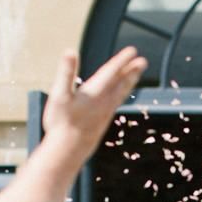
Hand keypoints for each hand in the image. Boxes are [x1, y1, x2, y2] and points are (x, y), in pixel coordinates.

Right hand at [42, 47, 146, 161]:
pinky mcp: (103, 122)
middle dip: (131, 71)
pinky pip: (116, 103)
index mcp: (94, 92)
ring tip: (136, 74)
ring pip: (121, 93)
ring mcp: (105, 113)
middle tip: (142, 61)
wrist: (69, 150)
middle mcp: (104, 102)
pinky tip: (120, 95)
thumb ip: (65, 73)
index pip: (111, 72)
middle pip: (121, 83)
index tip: (132, 51)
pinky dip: (121, 95)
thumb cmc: (61, 123)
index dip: (122, 60)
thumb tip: (70, 51)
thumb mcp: (59, 95)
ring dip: (129, 82)